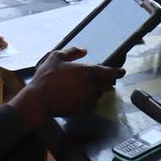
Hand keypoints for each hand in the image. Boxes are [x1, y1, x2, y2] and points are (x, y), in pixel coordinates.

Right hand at [10, 47, 125, 129]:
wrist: (39, 101)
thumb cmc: (47, 77)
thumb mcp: (56, 57)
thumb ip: (72, 52)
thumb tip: (84, 50)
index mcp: (88, 72)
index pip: (111, 72)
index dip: (118, 72)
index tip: (121, 71)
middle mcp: (92, 86)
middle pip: (108, 84)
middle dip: (106, 81)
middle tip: (99, 78)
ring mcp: (89, 99)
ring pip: (100, 94)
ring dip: (96, 90)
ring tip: (84, 87)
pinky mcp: (84, 110)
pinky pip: (92, 104)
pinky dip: (89, 100)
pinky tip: (78, 97)